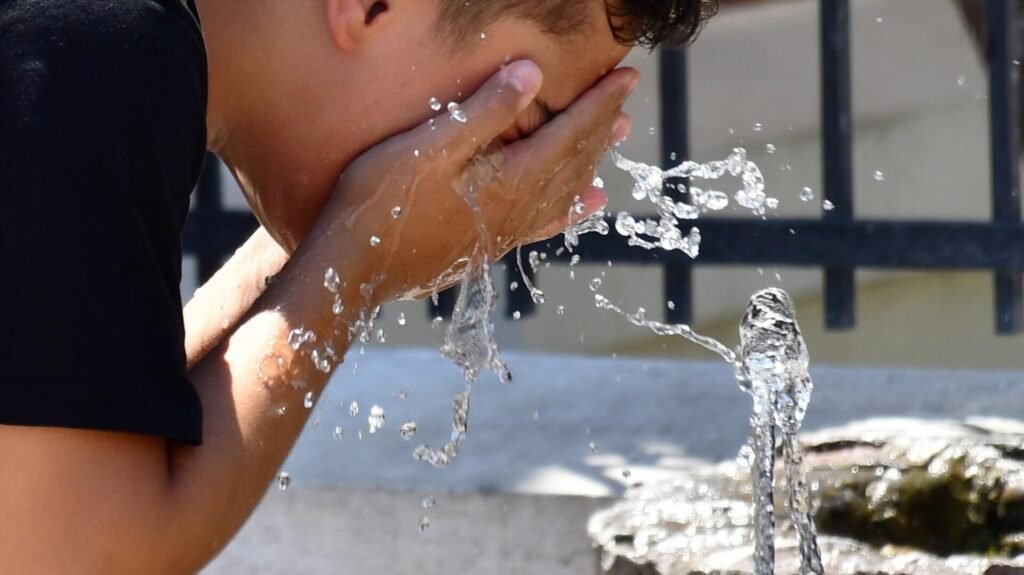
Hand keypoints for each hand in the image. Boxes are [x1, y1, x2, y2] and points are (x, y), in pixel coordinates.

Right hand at [317, 60, 636, 301]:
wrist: (354, 270)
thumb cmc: (382, 201)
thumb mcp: (430, 145)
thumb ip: (485, 111)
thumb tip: (532, 73)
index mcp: (511, 180)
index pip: (571, 133)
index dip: (600, 103)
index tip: (626, 77)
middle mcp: (519, 209)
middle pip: (575, 160)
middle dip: (603, 124)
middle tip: (627, 95)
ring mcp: (506, 231)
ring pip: (566, 189)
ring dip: (593, 159)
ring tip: (617, 137)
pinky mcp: (489, 246)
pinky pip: (546, 223)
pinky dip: (573, 208)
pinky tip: (587, 205)